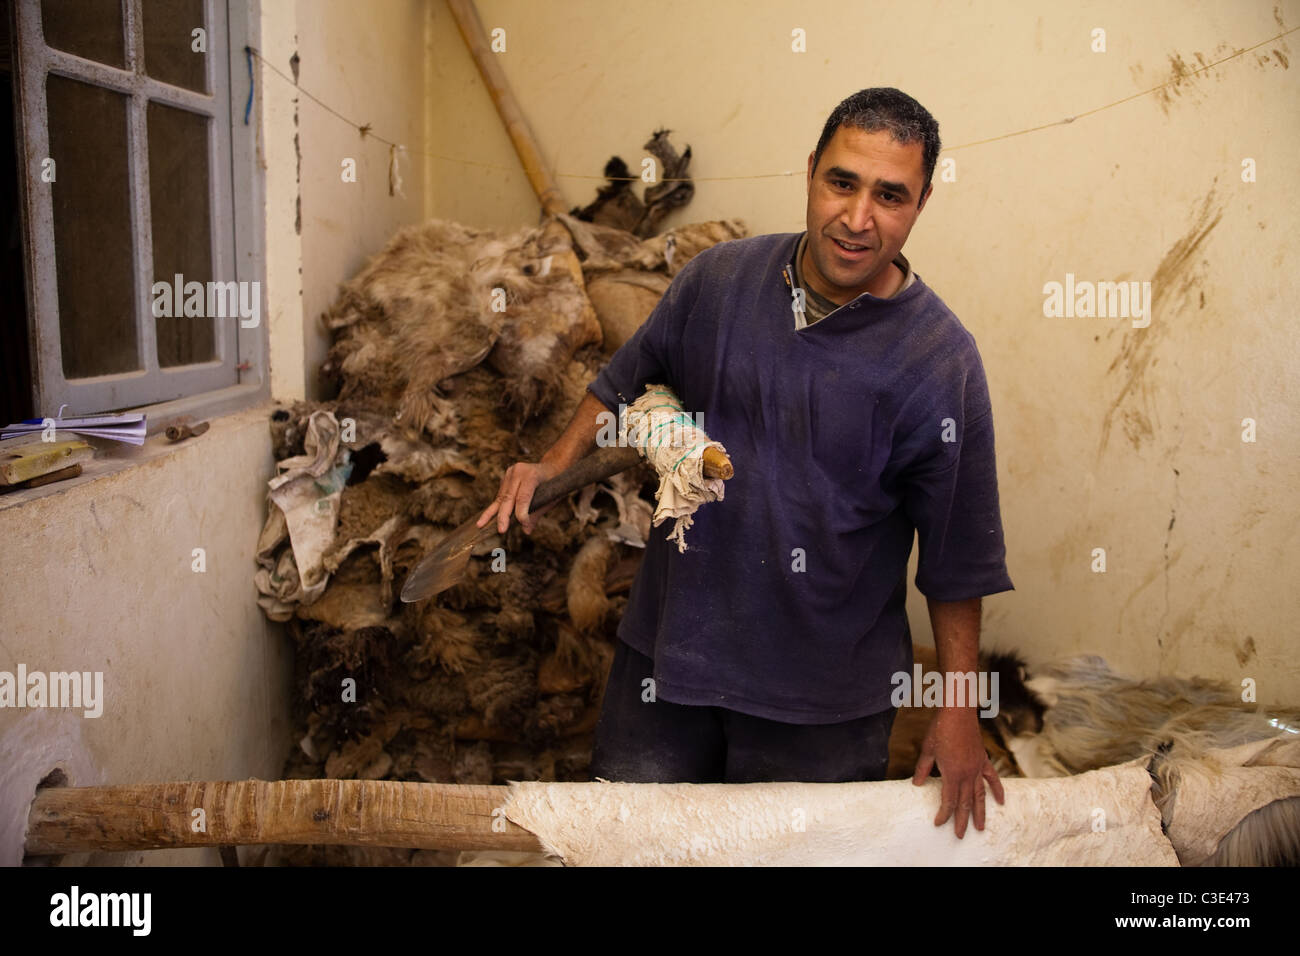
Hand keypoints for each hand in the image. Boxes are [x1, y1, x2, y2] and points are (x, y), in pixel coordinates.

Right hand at [476, 460, 562, 534]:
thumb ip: (537, 513)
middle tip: (501, 530)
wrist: (551, 466)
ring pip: (501, 497)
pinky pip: (501, 495)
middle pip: (508, 497)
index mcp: (531, 474)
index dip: (522, 513)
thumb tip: (526, 530)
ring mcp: (510, 473)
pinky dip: (496, 507)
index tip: (522, 525)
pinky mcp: (505, 477)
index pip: (523, 497)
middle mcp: (518, 472)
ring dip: (492, 513)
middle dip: (503, 516)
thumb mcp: (551, 498)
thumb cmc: (554, 483)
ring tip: (481, 525)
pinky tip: (486, 518)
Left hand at [911, 707, 1004, 838]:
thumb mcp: (927, 749)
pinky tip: (1000, 802)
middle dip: (962, 821)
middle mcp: (967, 774)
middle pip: (965, 803)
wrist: (958, 712)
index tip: (939, 823)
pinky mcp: (983, 760)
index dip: (944, 814)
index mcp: (952, 773)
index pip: (949, 800)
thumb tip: (915, 784)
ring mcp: (977, 768)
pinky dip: (996, 791)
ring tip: (981, 828)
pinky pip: (992, 779)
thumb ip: (922, 768)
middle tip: (961, 836)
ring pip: (980, 795)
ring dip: (980, 812)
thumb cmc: (940, 729)